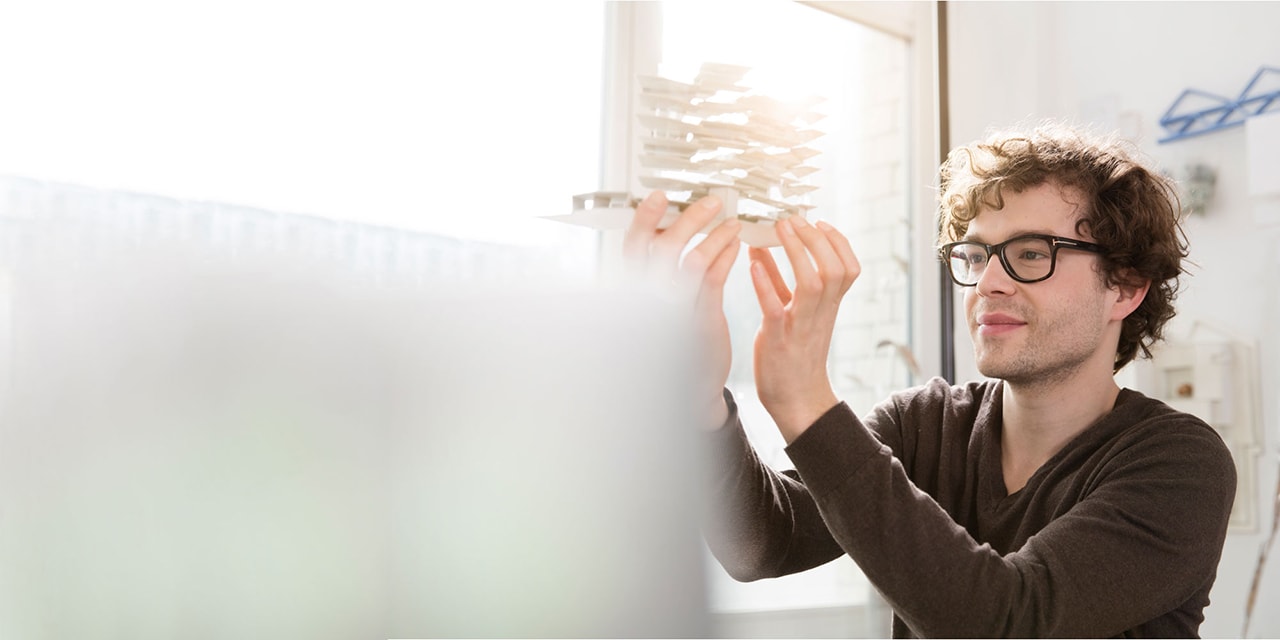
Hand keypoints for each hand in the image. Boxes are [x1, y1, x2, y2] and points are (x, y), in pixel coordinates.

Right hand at [623, 191, 741, 426]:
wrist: (688, 386)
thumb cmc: (674, 340)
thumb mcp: (659, 305)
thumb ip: (659, 272)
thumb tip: (665, 231)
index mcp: (636, 291)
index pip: (633, 248)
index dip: (643, 220)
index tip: (659, 196)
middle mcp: (650, 299)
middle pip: (659, 248)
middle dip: (686, 220)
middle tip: (711, 202)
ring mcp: (673, 311)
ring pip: (690, 261)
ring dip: (714, 235)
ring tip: (732, 222)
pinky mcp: (700, 322)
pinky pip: (712, 280)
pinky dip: (725, 256)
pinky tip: (737, 245)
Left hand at [749, 216, 858, 442]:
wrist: (796, 400)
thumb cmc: (792, 352)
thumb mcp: (790, 310)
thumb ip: (776, 277)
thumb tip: (759, 245)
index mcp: (828, 306)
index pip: (848, 268)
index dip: (838, 242)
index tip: (819, 222)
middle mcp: (820, 313)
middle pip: (834, 269)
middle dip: (817, 240)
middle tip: (794, 220)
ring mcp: (800, 326)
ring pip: (813, 284)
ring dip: (797, 253)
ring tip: (780, 230)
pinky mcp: (778, 340)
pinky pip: (776, 309)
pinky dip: (765, 285)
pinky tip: (752, 264)